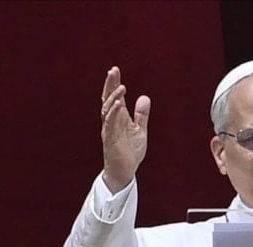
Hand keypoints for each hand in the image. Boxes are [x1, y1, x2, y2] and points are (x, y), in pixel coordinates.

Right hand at [100, 66, 150, 192]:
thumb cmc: (130, 151)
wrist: (124, 170)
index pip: (114, 97)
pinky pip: (110, 125)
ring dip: (114, 98)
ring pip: (108, 111)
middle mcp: (111, 121)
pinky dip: (114, 114)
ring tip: (122, 86)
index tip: (115, 70)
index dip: (113, 84)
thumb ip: (141, 114)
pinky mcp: (111, 140)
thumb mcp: (140, 129)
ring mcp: (110, 130)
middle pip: (108, 100)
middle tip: (113, 71)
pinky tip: (119, 104)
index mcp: (118, 118)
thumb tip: (144, 97)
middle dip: (110, 85)